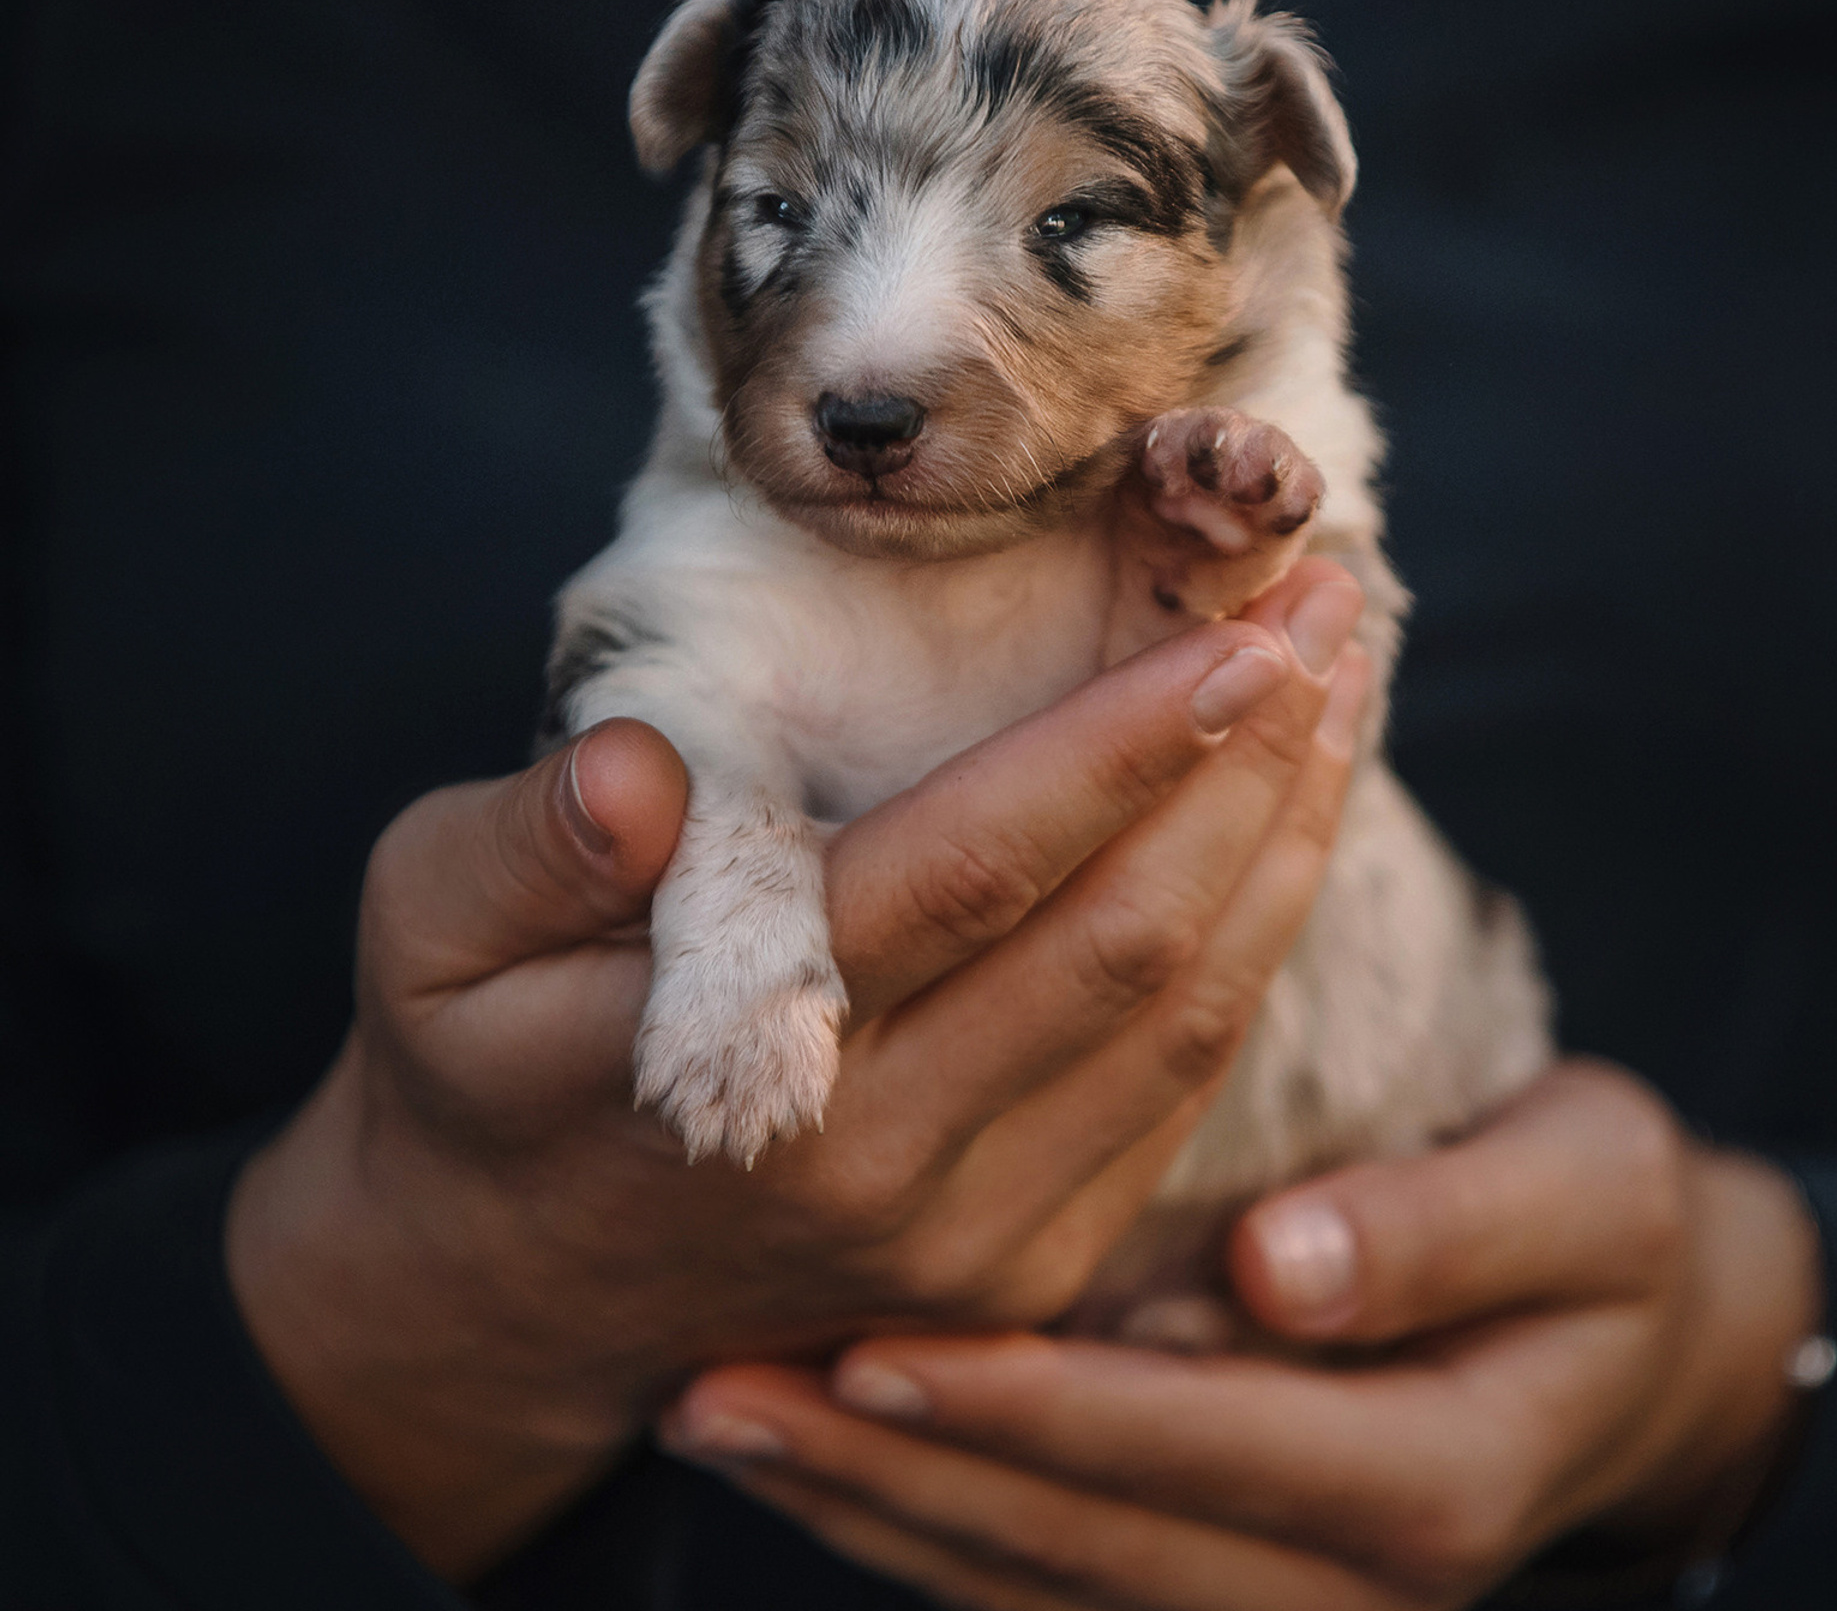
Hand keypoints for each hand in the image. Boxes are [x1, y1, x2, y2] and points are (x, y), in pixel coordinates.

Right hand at [226, 559, 1368, 1578]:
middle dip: (1248, 765)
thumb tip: (632, 773)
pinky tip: (1285, 837)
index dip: (1120, 746)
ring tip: (1343, 696)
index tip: (1237, 631)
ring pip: (1181, 1018)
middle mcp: (880, 1162)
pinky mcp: (1022, 1265)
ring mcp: (967, 1236)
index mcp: (744, 1056)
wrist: (513, 1288)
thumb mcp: (431, 931)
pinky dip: (1251, 950)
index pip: (974, 872)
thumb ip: (524, 848)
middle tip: (1330, 611)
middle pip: (1123, 942)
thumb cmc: (473, 1066)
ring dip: (1280, 847)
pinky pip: (1176, 1093)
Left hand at [666, 1062, 1823, 1608]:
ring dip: (869, 1510)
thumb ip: (1438, 1230)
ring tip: (718, 1421)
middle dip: (894, 1473)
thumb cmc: (1598, 1230)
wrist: (1634, 1340)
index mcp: (1427, 1483)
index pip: (1188, 1450)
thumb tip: (1280, 1273)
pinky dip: (923, 1528)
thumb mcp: (1577, 1192)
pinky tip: (817, 1460)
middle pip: (1078, 1544)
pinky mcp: (1216, 1581)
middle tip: (718, 1393)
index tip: (874, 1347)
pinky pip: (1045, 1582)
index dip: (1028, 1406)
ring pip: (1036, 1583)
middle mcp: (1337, 1588)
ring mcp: (1274, 1605)